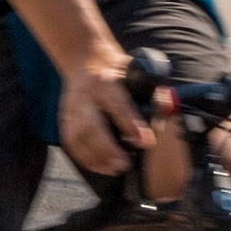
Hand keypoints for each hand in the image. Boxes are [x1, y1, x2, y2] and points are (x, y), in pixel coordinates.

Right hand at [52, 51, 150, 180]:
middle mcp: (84, 94)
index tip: (145, 142)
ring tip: (113, 169)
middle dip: (107, 148)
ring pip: (77, 136)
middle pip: (91, 125)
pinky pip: (70, 142)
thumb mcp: (136, 72)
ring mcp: (71, 107)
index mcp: (105, 81)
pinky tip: (98, 166)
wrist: (86, 60)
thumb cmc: (115, 70)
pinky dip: (84, 157)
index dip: (132, 125)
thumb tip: (166, 109)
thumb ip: (152, 91)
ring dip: (95, 157)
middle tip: (124, 164)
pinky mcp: (64, 118)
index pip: (118, 105)